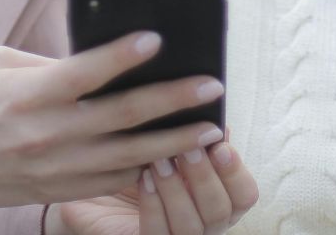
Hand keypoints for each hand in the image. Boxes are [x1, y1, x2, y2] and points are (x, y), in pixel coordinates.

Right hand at [0, 33, 226, 227]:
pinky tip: (173, 156)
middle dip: (173, 100)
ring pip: (128, 157)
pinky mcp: (57, 191)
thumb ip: (50, 61)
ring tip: (210, 128)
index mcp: (28, 94)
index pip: (85, 72)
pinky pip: (112, 182)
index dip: (122, 54)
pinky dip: (145, 170)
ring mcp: (54, 169)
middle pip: (122, 116)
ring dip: (174, 142)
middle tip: (212, 84)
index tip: (157, 39)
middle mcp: (45, 133)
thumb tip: (101, 56)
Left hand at [52, 138, 259, 234]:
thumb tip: (212, 113)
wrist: (90, 183)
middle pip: (222, 210)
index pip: (245, 195)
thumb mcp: (162, 140)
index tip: (219, 143)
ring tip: (159, 160)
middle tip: (187, 148)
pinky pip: (159, 234)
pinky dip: (154, 204)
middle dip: (205, 177)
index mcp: (216, 196)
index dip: (236, 171)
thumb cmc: (133, 158)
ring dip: (177, 190)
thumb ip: (189, 133)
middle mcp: (204, 223)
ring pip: (193, 226)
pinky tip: (143, 177)